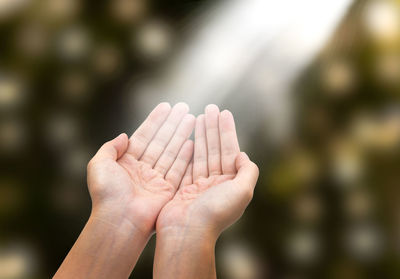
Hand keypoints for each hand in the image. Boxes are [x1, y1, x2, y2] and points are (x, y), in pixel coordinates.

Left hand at [87, 102, 194, 236]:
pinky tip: (193, 142)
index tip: (166, 106)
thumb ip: (110, 148)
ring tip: (191, 118)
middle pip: (161, 141)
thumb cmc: (106, 194)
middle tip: (184, 107)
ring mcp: (156, 179)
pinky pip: (178, 169)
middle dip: (172, 124)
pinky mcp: (168, 190)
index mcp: (127, 162)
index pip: (144, 135)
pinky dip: (186, 156)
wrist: (118, 220)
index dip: (155, 120)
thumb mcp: (99, 164)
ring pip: (171, 151)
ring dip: (182, 135)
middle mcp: (143, 169)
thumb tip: (123, 135)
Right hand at [156, 104, 258, 237]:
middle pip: (215, 149)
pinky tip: (187, 137)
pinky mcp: (183, 188)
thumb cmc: (215, 213)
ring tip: (199, 115)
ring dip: (201, 135)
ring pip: (201, 154)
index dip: (227, 131)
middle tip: (210, 107)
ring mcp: (199, 186)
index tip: (224, 112)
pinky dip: (187, 150)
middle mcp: (216, 184)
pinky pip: (187, 164)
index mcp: (231, 184)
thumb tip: (243, 155)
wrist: (187, 233)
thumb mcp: (242, 191)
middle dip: (213, 128)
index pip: (230, 151)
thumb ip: (248, 171)